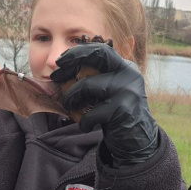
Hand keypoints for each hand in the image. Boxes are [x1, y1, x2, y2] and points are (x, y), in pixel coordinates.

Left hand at [51, 43, 158, 166]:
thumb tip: (63, 67)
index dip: (78, 52)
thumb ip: (95, 77)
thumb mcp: (108, 91)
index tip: (60, 61)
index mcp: (124, 67)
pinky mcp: (123, 109)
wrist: (136, 139)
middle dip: (72, 59)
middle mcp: (128, 74)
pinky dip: (84, 121)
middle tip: (54, 74)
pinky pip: (91, 112)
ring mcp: (127, 90)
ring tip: (69, 106)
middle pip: (98, 55)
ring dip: (71, 97)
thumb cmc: (115, 113)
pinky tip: (86, 126)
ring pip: (87, 85)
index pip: (100, 49)